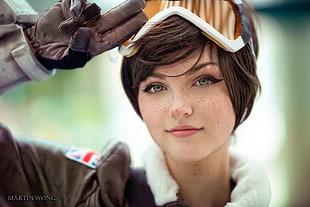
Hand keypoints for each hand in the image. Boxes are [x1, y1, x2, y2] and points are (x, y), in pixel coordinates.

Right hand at [25, 0, 146, 68]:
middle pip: (115, 18)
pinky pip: (78, 1)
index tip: (142, 18)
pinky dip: (78, 2)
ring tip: (84, 14)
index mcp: (99, 43)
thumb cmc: (59, 55)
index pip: (119, 34)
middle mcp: (95, 29)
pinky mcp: (71, 6)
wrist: (39, 44)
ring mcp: (84, 17)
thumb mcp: (70, 59)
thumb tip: (86, 32)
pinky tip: (74, 8)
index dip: (131, 26)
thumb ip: (78, 50)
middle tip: (140, 2)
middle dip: (128, 9)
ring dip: (93, 9)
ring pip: (96, 8)